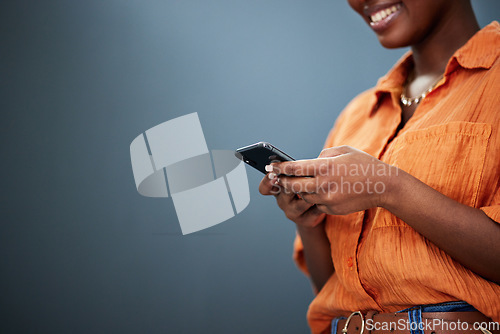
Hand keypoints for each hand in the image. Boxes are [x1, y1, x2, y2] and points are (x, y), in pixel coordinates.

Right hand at [259, 172, 325, 227]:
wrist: (314, 212)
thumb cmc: (306, 188)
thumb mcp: (298, 178)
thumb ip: (296, 170)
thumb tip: (303, 161)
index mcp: (277, 189)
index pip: (264, 188)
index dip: (267, 181)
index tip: (274, 174)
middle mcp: (282, 202)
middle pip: (285, 191)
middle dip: (296, 182)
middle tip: (303, 176)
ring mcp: (292, 212)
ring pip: (303, 200)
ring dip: (313, 191)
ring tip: (321, 185)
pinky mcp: (306, 220)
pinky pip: (315, 209)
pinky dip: (323, 202)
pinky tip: (327, 196)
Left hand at [269, 146, 398, 214]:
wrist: (383, 186)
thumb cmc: (363, 164)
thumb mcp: (343, 151)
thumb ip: (323, 155)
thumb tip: (309, 162)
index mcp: (325, 166)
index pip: (295, 168)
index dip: (280, 167)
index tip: (271, 166)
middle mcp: (324, 184)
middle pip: (294, 186)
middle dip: (283, 182)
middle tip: (277, 178)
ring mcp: (328, 199)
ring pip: (304, 196)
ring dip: (300, 191)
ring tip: (299, 184)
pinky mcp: (332, 210)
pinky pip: (317, 204)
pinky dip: (316, 198)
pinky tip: (320, 192)